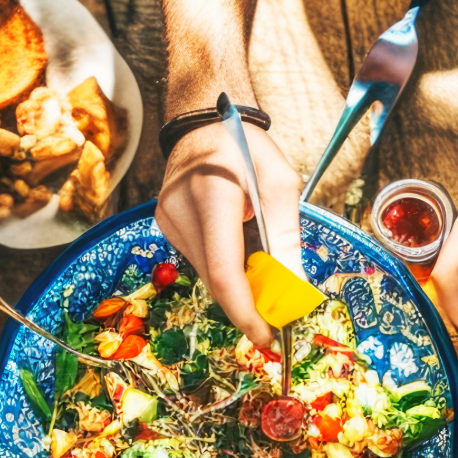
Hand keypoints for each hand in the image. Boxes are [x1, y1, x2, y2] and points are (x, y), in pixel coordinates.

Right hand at [155, 122, 302, 347]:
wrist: (202, 121)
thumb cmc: (245, 146)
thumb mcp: (280, 183)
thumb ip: (285, 237)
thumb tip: (293, 289)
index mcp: (213, 197)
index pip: (225, 272)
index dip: (246, 312)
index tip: (267, 337)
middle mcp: (181, 212)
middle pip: (215, 279)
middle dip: (247, 303)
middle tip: (275, 314)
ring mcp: (167, 220)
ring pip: (207, 273)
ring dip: (236, 280)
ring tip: (259, 262)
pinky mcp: (164, 224)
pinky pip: (199, 258)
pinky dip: (223, 264)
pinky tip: (238, 246)